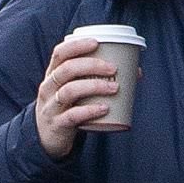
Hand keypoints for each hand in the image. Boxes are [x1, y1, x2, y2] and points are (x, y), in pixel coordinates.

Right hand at [37, 37, 120, 158]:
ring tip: (115, 88)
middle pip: (67, 69)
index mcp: (53, 74)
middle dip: (92, 65)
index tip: (96, 43)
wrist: (48, 139)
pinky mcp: (57, 125)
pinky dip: (90, 111)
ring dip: (94, 86)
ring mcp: (51, 106)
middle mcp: (48, 88)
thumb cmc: (68, 107)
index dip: (76, 45)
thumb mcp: (76, 90)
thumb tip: (136, 72)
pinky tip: (104, 108)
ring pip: (69, 91)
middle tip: (113, 68)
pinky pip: (72, 116)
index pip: (59, 53)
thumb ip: (98, 78)